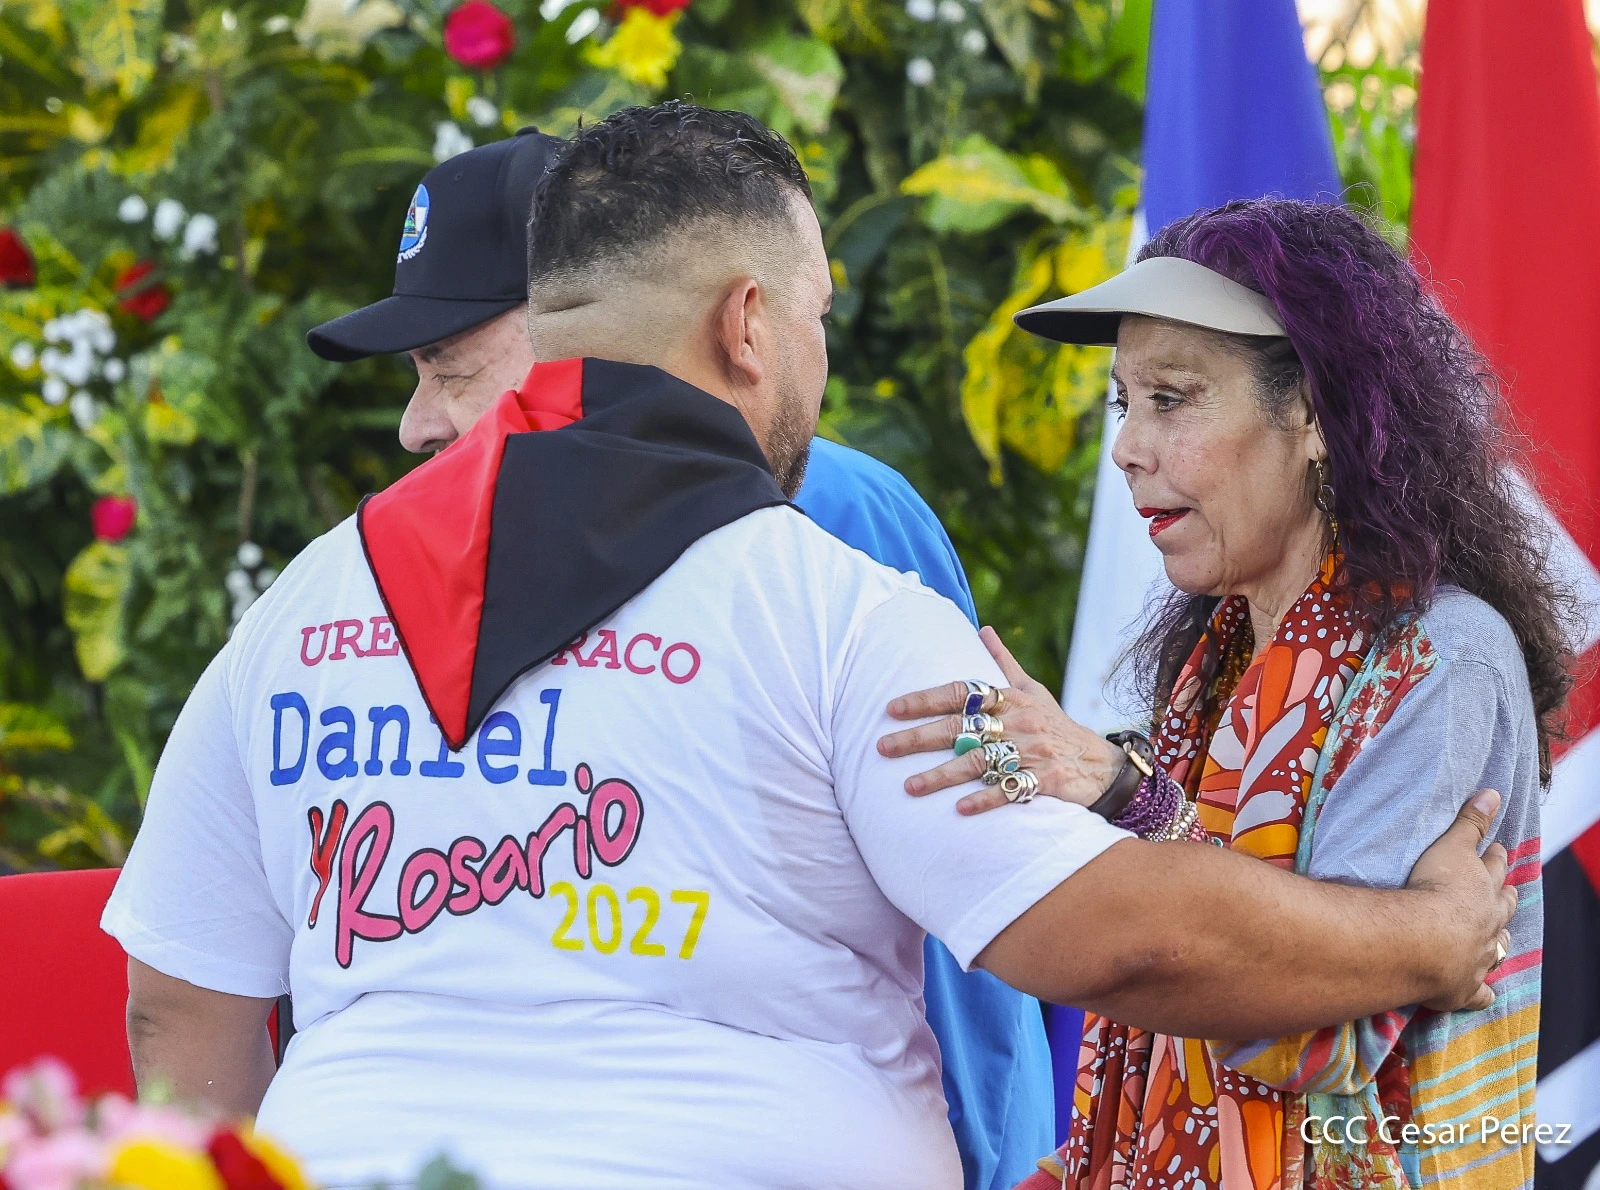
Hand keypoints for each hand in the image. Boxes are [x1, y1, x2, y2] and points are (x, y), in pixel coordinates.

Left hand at [877, 626, 1125, 814]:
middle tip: (882, 748)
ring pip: (977, 762)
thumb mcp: (1033, 691)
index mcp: (1010, 698)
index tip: (892, 709)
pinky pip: (1009, 790)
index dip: (924, 699)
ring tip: (908, 787)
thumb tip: (982, 629)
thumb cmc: (1056, 726)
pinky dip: (985, 800)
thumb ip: (1004, 663)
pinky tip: (959, 809)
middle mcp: (1017, 721)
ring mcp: (1031, 751)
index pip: (960, 692)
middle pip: (958, 728)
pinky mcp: (1044, 780)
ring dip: (941, 775)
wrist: (1100, 764)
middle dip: (917, 738)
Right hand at [1404, 788, 1519, 1011]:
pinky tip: (1485, 993)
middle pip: (1502, 908)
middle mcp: (1489, 924)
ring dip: (1498, 942)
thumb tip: (1494, 792)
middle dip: (1505, 897)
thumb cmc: (1435, 889)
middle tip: (1509, 890)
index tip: (1499, 850)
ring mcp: (1479, 957)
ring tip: (1500, 938)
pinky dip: (1483, 992)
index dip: (1496, 859)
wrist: (1425, 940)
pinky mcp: (1464, 988)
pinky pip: (1478, 992)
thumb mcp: (1452, 847)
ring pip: (1496, 948)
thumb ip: (1471, 822)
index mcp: (1484, 890)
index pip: (1494, 869)